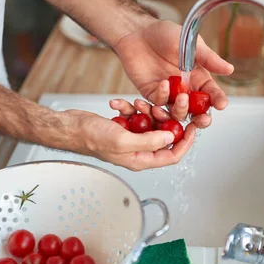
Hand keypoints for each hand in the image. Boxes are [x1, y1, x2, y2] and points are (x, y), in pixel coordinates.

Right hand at [63, 107, 195, 170]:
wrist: (70, 127)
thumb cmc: (90, 137)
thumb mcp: (122, 140)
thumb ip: (148, 141)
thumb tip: (170, 139)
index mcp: (140, 159)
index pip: (172, 156)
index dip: (185, 143)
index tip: (192, 128)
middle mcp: (138, 151)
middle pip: (163, 138)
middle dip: (165, 121)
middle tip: (164, 107)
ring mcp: (131, 139)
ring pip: (150, 123)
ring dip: (145, 111)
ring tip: (136, 104)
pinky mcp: (124, 128)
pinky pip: (135, 117)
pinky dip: (130, 109)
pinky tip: (119, 104)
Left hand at [113, 19, 233, 127]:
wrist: (137, 32)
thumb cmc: (165, 34)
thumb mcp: (190, 44)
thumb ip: (209, 59)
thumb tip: (230, 69)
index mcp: (198, 77)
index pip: (212, 94)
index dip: (218, 100)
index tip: (221, 105)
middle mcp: (185, 89)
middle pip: (196, 110)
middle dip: (201, 118)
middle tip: (203, 119)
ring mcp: (168, 94)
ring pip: (178, 112)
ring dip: (181, 109)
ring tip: (181, 98)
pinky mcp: (152, 94)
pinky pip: (159, 103)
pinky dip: (162, 96)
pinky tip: (163, 83)